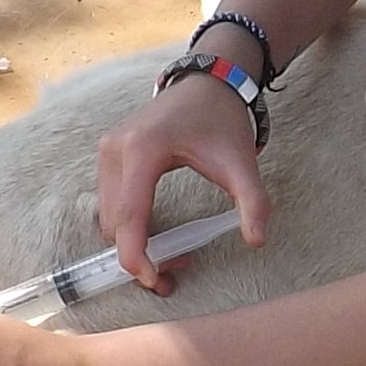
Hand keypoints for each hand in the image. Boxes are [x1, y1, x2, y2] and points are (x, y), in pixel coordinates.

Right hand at [88, 68, 269, 288]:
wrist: (207, 83)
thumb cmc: (221, 120)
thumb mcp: (242, 162)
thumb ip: (253, 202)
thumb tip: (258, 240)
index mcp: (142, 150)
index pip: (130, 217)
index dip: (137, 256)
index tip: (155, 281)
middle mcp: (115, 150)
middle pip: (114, 224)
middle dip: (141, 256)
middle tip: (178, 271)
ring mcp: (107, 152)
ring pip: (108, 218)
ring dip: (133, 244)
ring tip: (174, 254)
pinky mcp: (108, 155)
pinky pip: (110, 204)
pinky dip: (129, 227)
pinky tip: (159, 233)